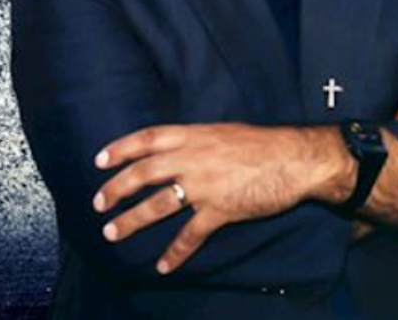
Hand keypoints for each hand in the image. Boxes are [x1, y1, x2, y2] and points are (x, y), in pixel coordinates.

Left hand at [93, 123, 330, 273]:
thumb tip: (183, 150)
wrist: (297, 159)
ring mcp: (206, 185)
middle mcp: (194, 159)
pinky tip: (164, 266)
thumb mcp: (228, 132)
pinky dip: (176, 252)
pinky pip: (191, 234)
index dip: (121, 148)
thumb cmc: (267, 143)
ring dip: (132, 221)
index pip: (149, 138)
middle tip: (100, 203)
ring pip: (158, 205)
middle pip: (144, 173)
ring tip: (113, 232)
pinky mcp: (221, 209)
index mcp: (196, 136)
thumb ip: (201, 141)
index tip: (100, 160)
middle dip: (116, 189)